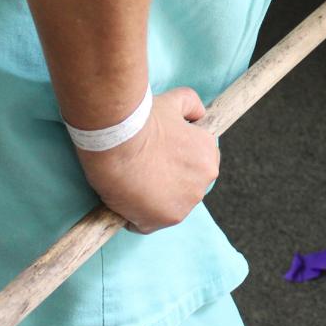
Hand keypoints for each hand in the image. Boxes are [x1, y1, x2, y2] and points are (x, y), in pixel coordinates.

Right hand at [75, 87, 219, 233]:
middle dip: (164, 183)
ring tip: (130, 184)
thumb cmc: (142, 120)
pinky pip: (145, 224)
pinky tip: (123, 200)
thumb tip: (199, 115)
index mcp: (209, 156)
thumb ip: (192, 106)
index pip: (194, 167)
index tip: (156, 160)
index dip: (174, 164)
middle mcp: (204, 183)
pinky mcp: (162, 219)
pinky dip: (133, 217)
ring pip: (166, 207)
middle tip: (140, 171)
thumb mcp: (175, 100)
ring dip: (150, 201)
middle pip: (181, 189)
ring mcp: (185, 204)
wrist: (116, 138)